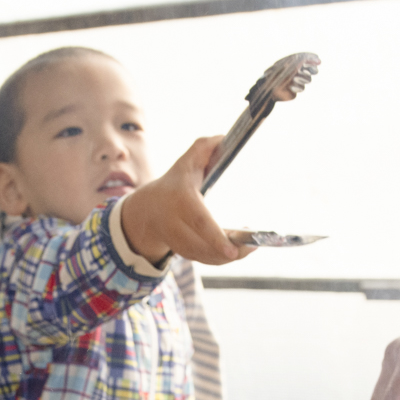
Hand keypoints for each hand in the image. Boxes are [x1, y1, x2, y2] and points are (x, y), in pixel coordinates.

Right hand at [119, 136, 250, 265]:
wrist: (148, 210)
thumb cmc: (175, 183)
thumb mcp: (187, 161)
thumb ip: (205, 147)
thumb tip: (223, 139)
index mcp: (181, 200)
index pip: (199, 221)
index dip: (216, 237)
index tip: (232, 249)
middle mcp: (176, 224)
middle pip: (205, 247)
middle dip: (231, 251)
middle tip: (252, 246)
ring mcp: (178, 242)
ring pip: (207, 257)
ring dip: (230, 256)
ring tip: (250, 246)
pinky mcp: (184, 253)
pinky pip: (206, 260)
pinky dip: (223, 258)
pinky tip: (238, 248)